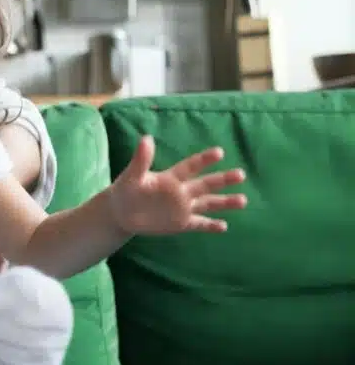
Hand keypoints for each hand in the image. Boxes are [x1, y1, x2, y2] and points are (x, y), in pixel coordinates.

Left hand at [109, 135, 247, 235]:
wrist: (121, 212)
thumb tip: (146, 138)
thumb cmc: (126, 190)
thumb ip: (141, 159)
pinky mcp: (180, 223)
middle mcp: (181, 191)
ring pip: (207, 204)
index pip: (190, 167)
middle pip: (205, 185)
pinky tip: (224, 226)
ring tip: (243, 200)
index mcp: (170, 178)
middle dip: (222, 180)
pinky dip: (210, 225)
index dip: (203, 160)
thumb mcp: (132, 175)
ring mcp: (182, 208)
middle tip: (241, 174)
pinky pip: (198, 224)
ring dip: (224, 202)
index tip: (219, 152)